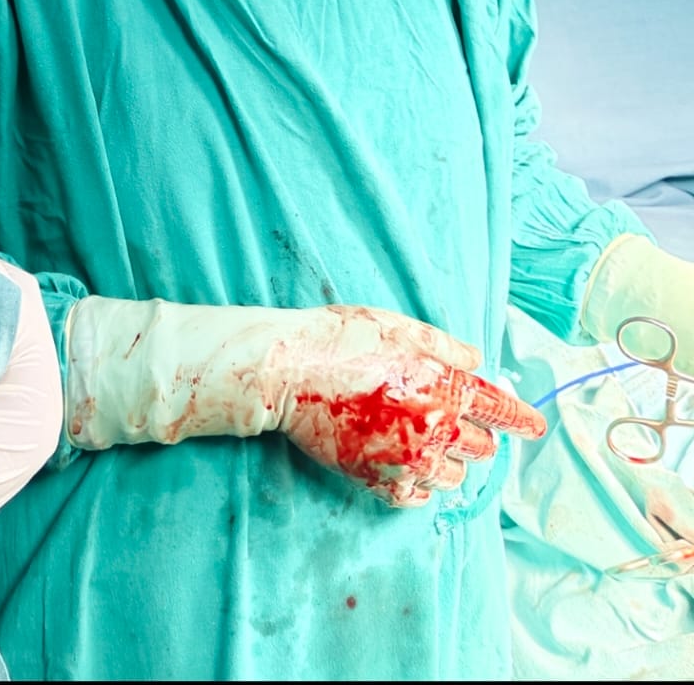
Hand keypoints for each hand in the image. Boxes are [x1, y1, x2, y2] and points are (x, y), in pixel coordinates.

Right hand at [264, 305, 544, 506]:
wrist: (289, 372)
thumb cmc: (341, 338)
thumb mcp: (397, 326)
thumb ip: (444, 347)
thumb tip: (477, 361)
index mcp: (444, 385)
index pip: (500, 410)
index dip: (523, 420)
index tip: (536, 428)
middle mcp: (435, 427)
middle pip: (483, 448)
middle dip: (477, 435)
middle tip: (450, 419)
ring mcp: (408, 460)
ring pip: (455, 477)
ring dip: (449, 461)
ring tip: (422, 440)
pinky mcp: (381, 483)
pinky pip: (420, 498)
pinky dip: (420, 484)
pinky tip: (403, 461)